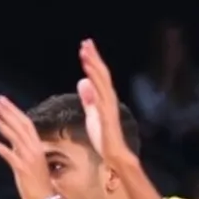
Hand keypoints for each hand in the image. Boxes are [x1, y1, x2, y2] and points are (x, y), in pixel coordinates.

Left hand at [0, 96, 54, 198]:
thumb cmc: (40, 183)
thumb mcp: (33, 162)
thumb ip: (24, 151)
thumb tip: (13, 143)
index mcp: (37, 146)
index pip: (26, 122)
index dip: (14, 110)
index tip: (4, 101)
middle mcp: (33, 148)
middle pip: (19, 124)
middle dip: (7, 110)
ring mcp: (27, 157)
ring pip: (12, 134)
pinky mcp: (20, 167)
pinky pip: (5, 152)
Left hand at [77, 40, 136, 165]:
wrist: (116, 156)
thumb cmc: (105, 139)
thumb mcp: (92, 115)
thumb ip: (89, 99)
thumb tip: (82, 82)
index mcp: (105, 99)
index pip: (99, 76)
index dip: (93, 61)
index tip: (85, 47)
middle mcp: (109, 99)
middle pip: (102, 74)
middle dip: (94, 58)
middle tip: (85, 42)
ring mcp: (109, 107)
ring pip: (102, 82)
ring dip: (94, 67)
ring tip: (85, 52)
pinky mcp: (107, 116)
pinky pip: (100, 97)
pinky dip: (95, 85)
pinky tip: (87, 76)